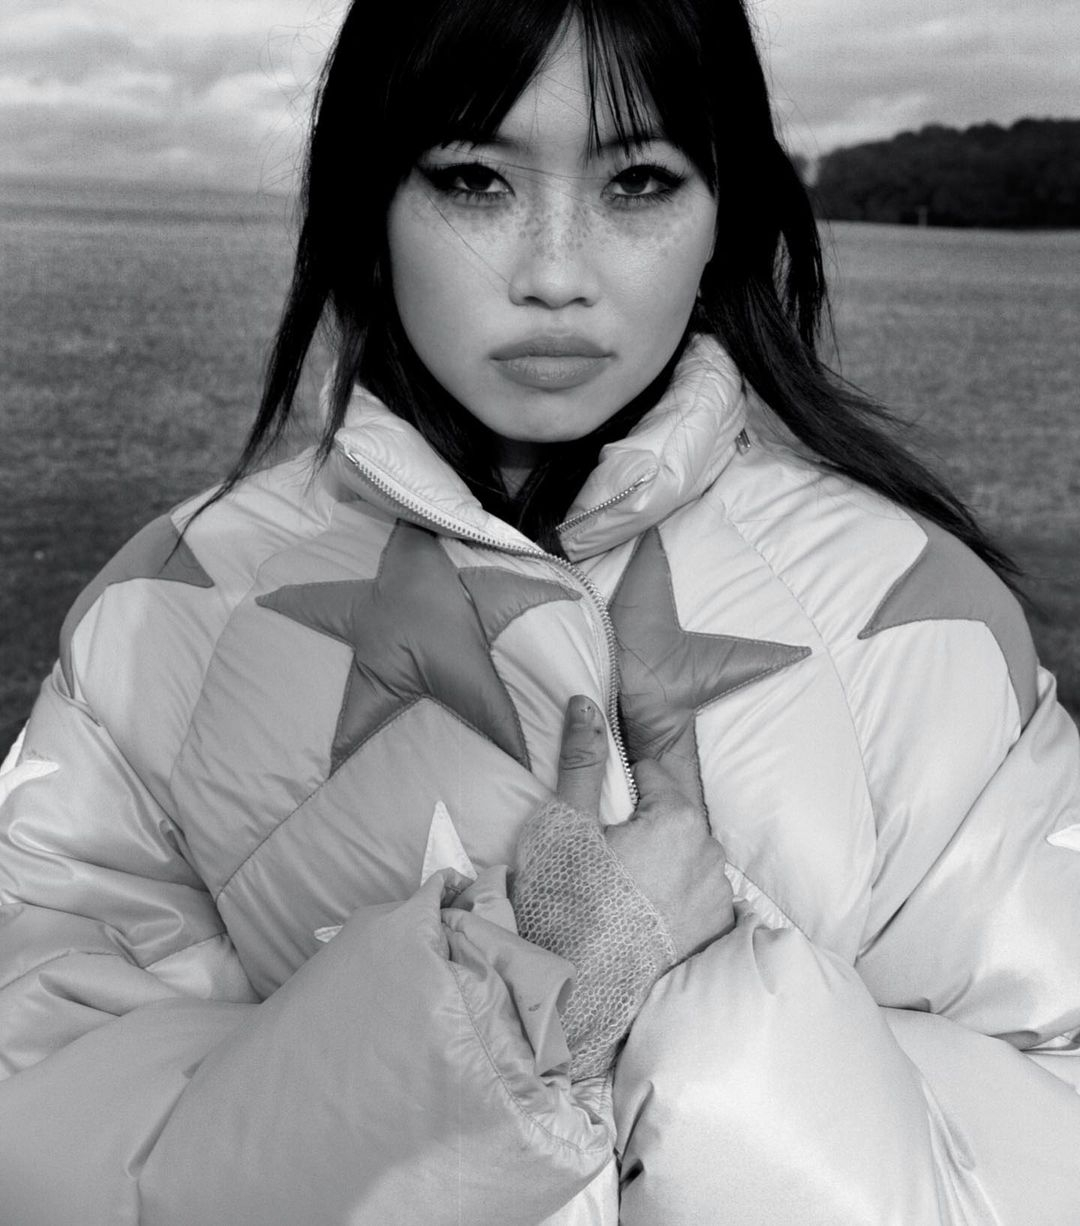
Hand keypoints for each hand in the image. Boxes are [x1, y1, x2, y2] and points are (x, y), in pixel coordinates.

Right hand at [557, 696, 735, 960]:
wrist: (580, 993)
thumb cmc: (568, 902)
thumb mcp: (565, 825)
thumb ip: (581, 760)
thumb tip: (586, 703)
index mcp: (678, 818)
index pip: (650, 775)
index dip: (617, 792)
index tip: (595, 820)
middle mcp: (711, 854)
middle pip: (671, 817)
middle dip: (642, 827)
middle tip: (600, 859)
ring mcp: (718, 899)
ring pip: (685, 858)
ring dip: (660, 864)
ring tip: (617, 894)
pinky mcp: (716, 936)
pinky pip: (696, 898)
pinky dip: (673, 901)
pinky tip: (639, 919)